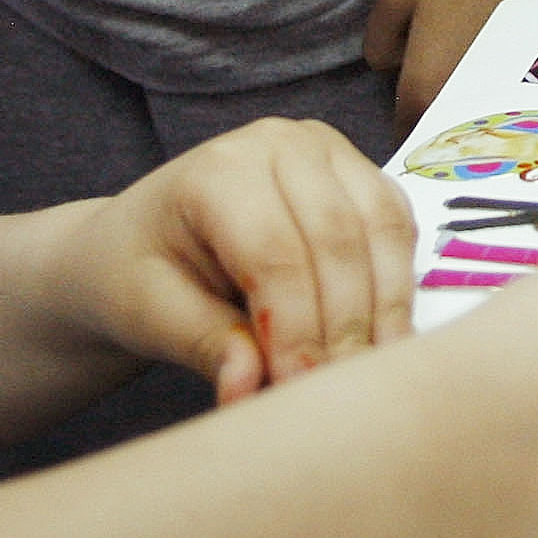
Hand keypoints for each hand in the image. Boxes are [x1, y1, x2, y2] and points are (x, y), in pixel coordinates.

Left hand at [77, 117, 416, 402]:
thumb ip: (205, 346)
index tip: (297, 391)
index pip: (275, 254)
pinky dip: (396, 286)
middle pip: (337, 239)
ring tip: (365, 376)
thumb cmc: (140, 273)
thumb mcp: (150, 315)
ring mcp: (327, 150)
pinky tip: (379, 339)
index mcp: (218, 169)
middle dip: (344, 327)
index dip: (295, 329)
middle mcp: (280, 143)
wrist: (143, 241)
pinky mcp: (358, 174)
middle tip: (337, 395)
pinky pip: (398, 228)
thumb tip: (248, 389)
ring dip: (383, 309)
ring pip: (381, 229)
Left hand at [366, 0, 537, 127]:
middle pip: (452, 129)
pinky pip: (530, 98)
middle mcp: (473, 102)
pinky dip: (521, 88)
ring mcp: (519, 95)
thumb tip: (387, 63)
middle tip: (449, 81)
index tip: (412, 102)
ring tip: (484, 70)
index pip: (406, 131)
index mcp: (430, 84)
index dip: (405, 118)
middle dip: (444, 116)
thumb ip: (382, 34)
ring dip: (484, 105)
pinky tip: (522, 57)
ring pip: (493, 117)